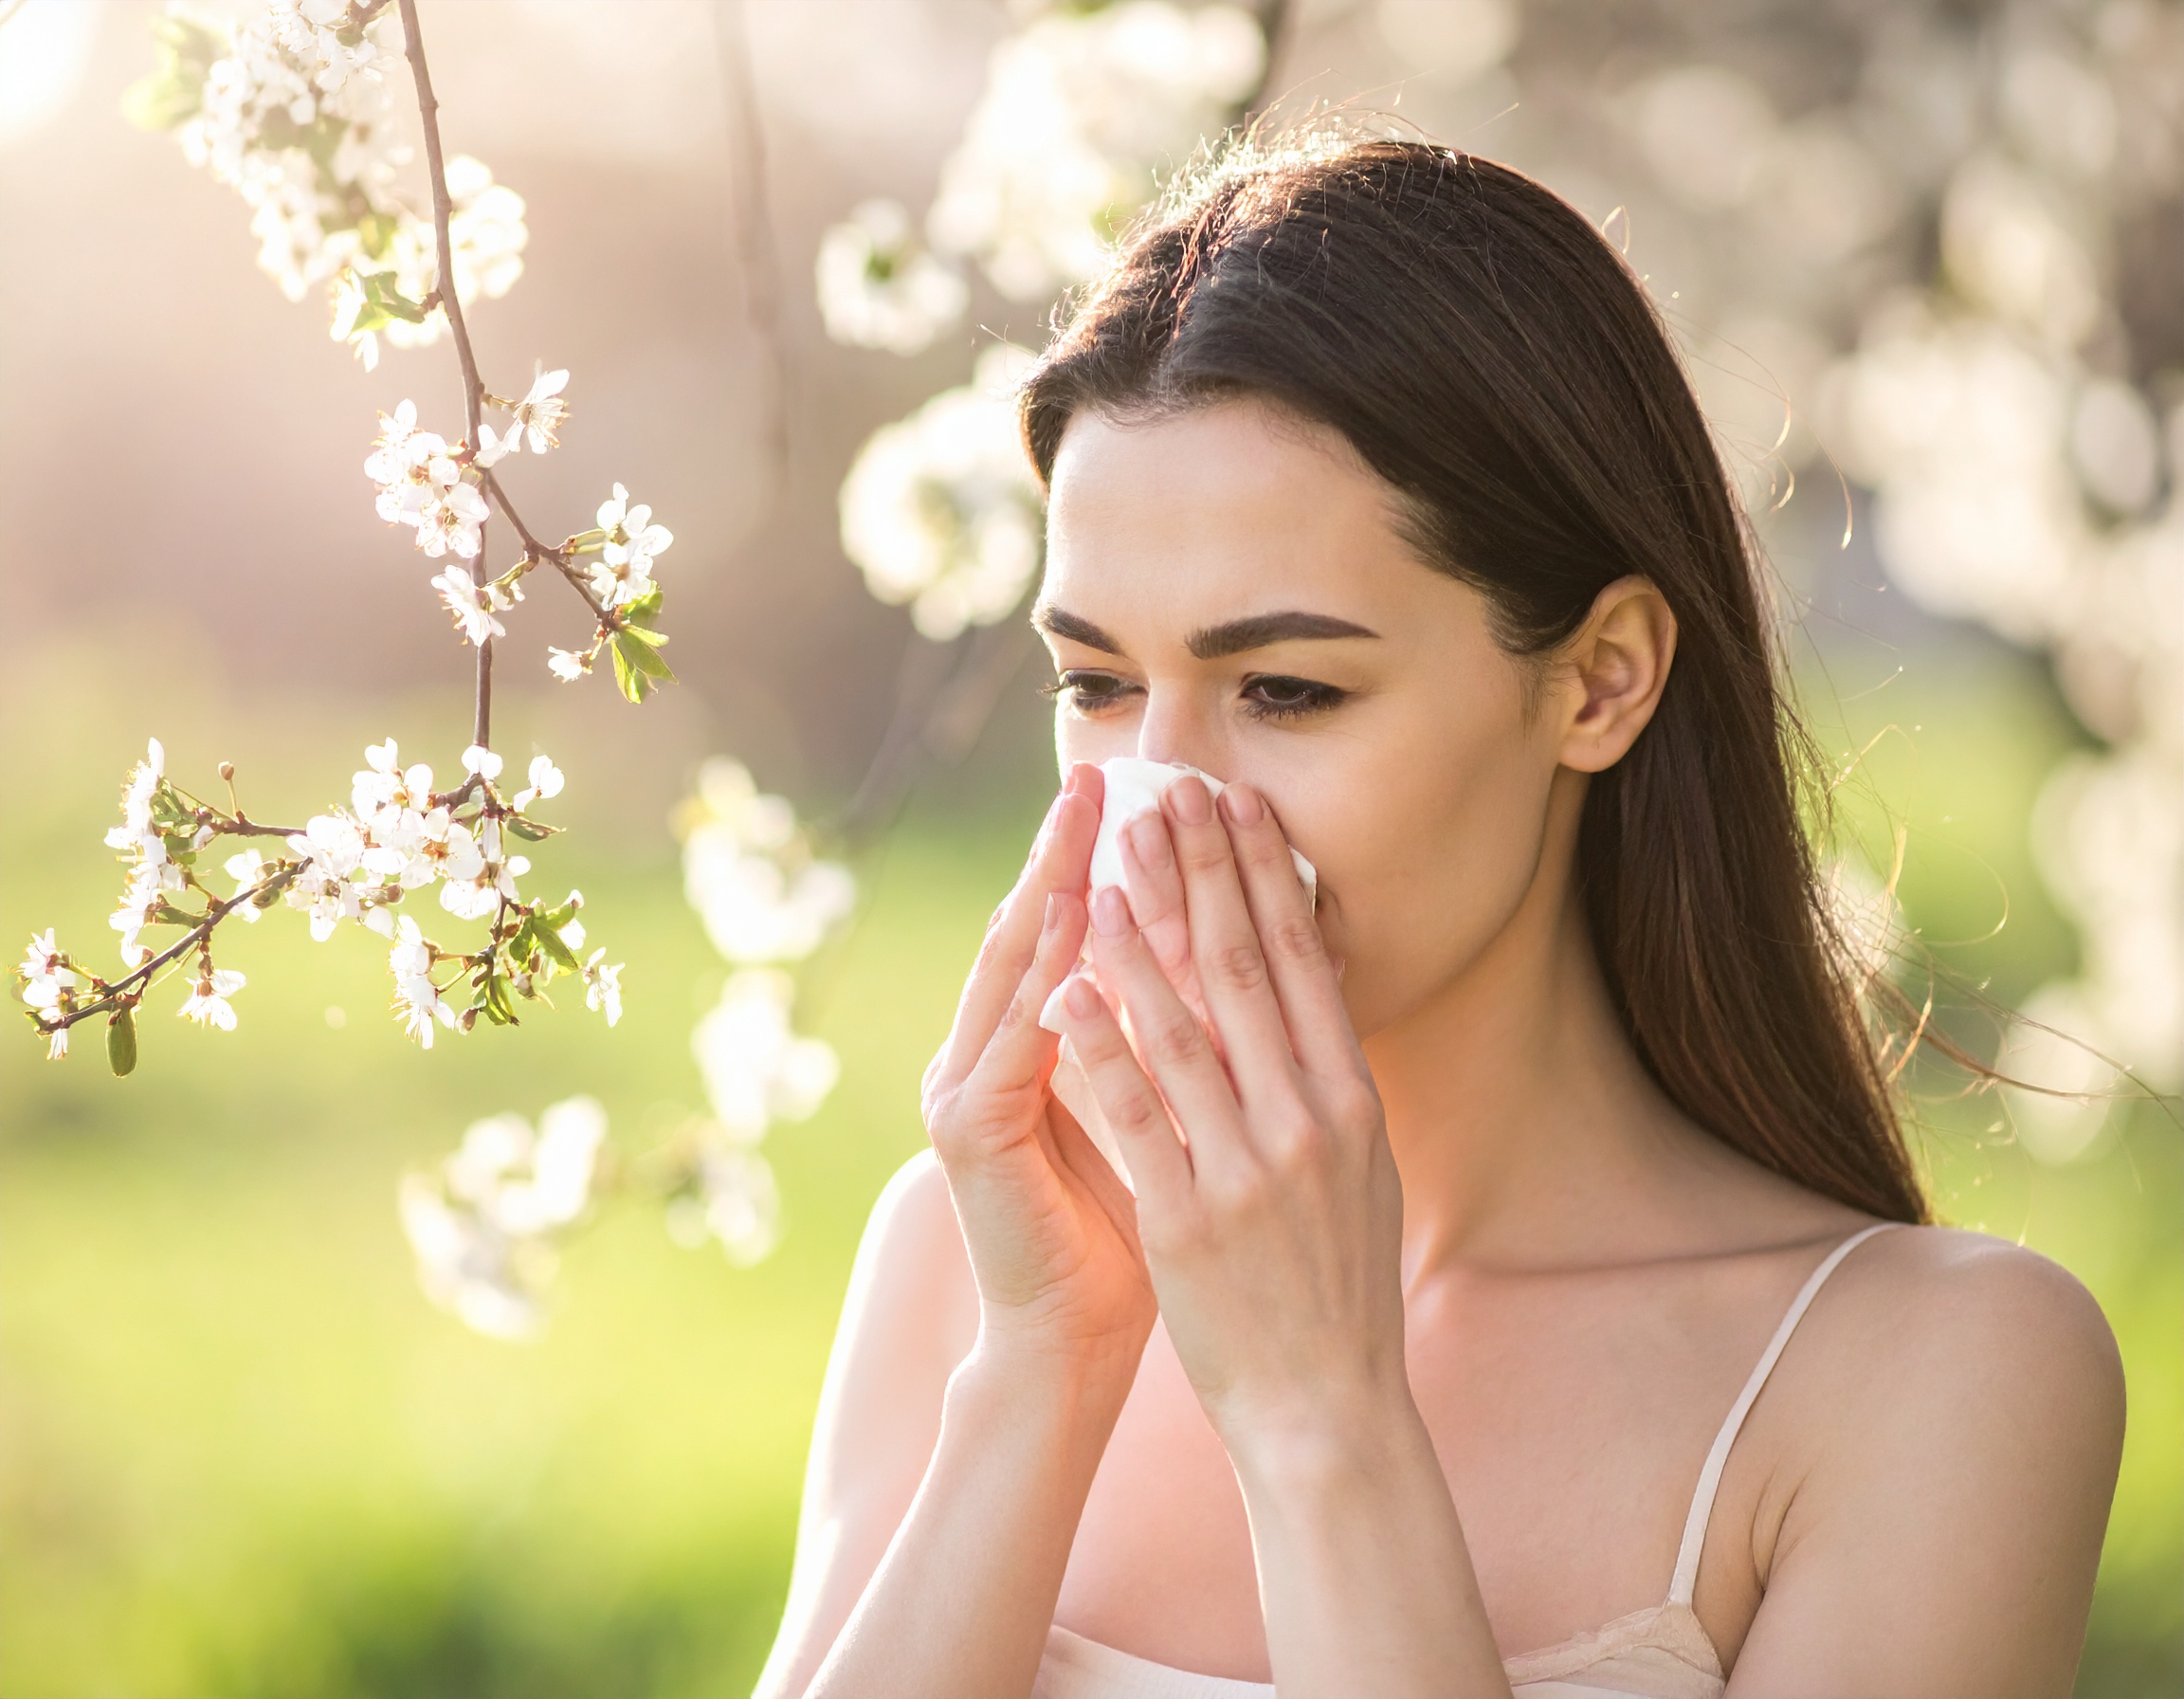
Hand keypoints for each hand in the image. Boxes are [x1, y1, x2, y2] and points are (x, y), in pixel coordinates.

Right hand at [921, 762, 1156, 1375]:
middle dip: (1069, 851)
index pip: (1071, 936)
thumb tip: (1220, 968)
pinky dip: (1044, 977)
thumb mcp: (1162, 1120)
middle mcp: (988, 1054)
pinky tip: (1073, 926)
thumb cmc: (1131, 1238)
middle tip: (1102, 774)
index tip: (1148, 798)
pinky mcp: (968, 1128)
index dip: (1105, 864)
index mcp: (1033, 1050)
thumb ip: (1167, 1048)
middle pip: (1033, 931)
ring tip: (1083, 823)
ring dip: (1050, 892)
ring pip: (1013, 968)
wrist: (1072, 1341)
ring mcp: (965, 1085)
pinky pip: (1012, 1037)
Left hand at [1054, 776, 1409, 1453]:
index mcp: (1350, 1102)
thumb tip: (1312, 987)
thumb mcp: (1362, 1170)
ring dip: (1139, 940)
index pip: (1301, 963)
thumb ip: (1333, 1079)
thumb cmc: (1338, 1284)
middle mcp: (1305, 1122)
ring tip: (1103, 870)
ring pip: (1182, 1029)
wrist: (1327, 1405)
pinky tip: (1065, 990)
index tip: (1236, 807)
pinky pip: (1134, 1116)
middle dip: (1202, 875)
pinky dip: (1100, 1047)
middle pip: (1244, 972)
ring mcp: (1245, 1170)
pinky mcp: (1186, 1220)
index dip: (1264, 877)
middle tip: (1169, 795)